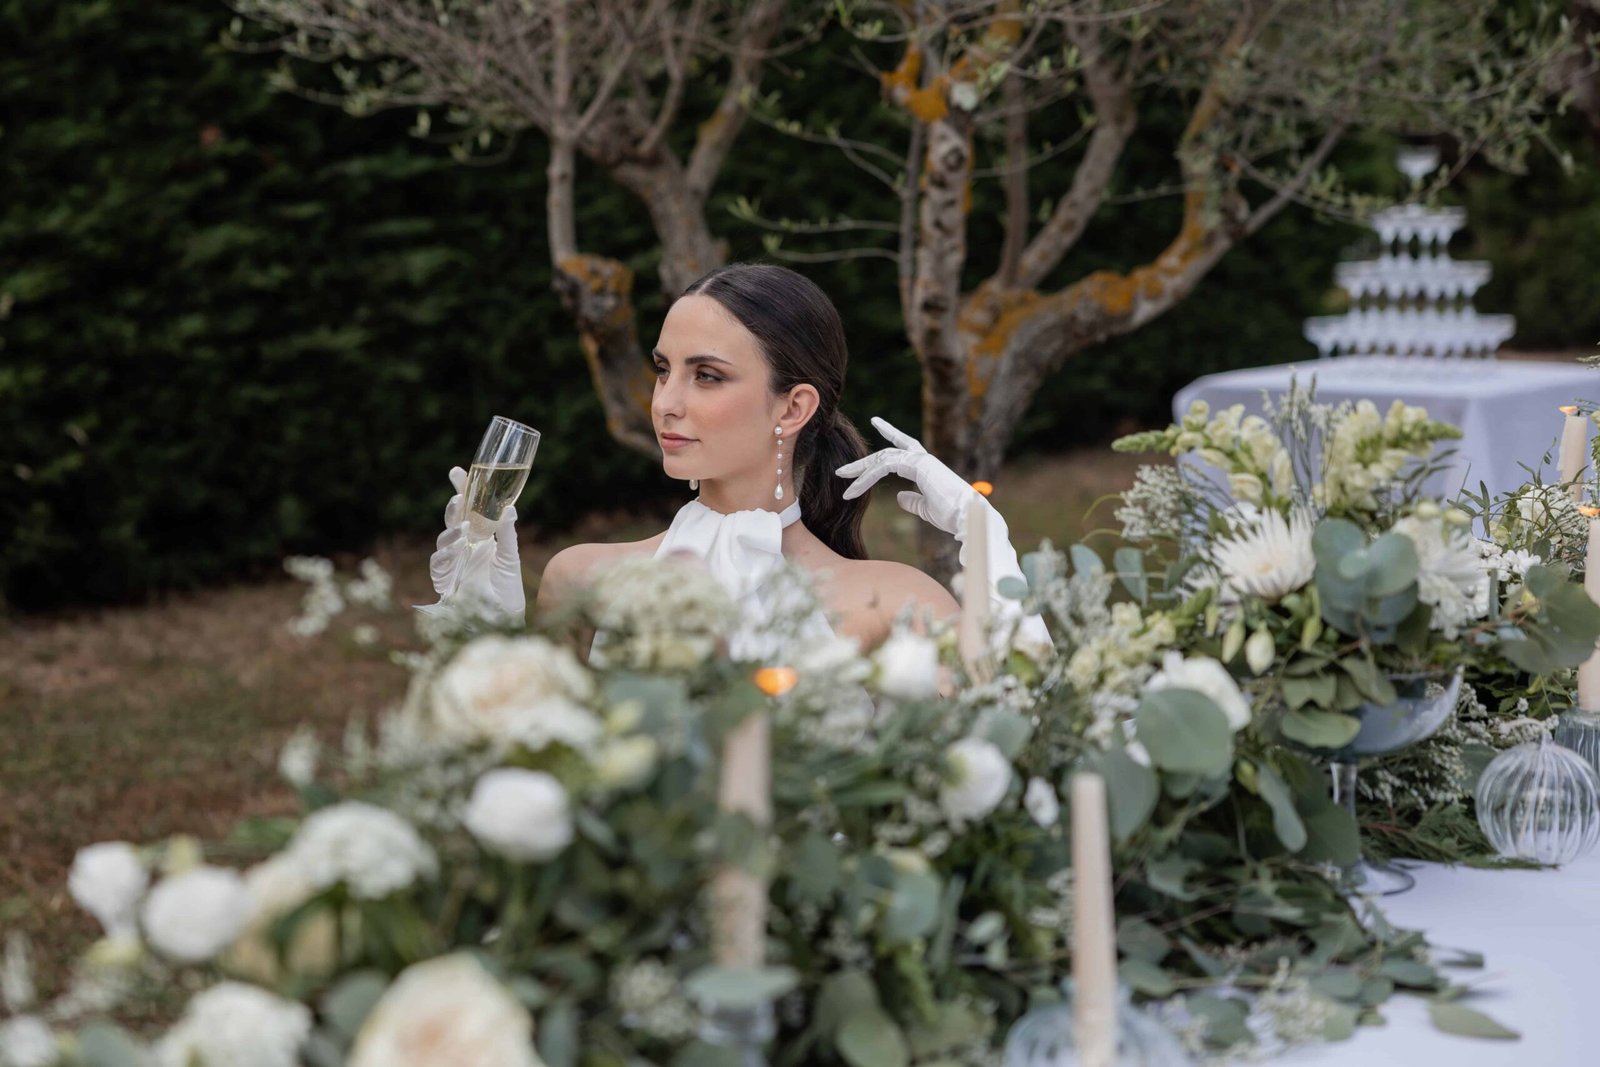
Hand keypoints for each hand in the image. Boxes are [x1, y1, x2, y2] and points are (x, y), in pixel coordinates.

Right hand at [428, 467, 525, 619]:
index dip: (462, 490)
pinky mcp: (445, 580)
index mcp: (480, 536)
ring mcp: (453, 562)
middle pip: (453, 520)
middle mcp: (464, 546)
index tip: (457, 471)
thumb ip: (507, 533)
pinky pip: (439, 563)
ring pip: (443, 539)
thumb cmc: (508, 588)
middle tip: (459, 497)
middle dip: (453, 507)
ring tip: (465, 529)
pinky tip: (458, 549)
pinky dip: (446, 554)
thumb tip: (509, 508)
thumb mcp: (510, 557)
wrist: (503, 617)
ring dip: (452, 532)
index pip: (469, 509)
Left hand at [834, 417, 979, 537]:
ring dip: (860, 469)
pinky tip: (854, 489)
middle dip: (864, 462)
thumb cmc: (951, 515)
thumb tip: (900, 497)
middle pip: (887, 452)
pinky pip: (884, 466)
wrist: (967, 517)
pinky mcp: (917, 465)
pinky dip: (867, 477)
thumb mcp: (926, 508)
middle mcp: (922, 459)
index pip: (903, 447)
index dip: (889, 434)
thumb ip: (912, 500)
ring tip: (842, 478)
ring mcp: (920, 460)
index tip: (876, 422)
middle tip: (842, 471)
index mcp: (925, 467)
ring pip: (882, 458)